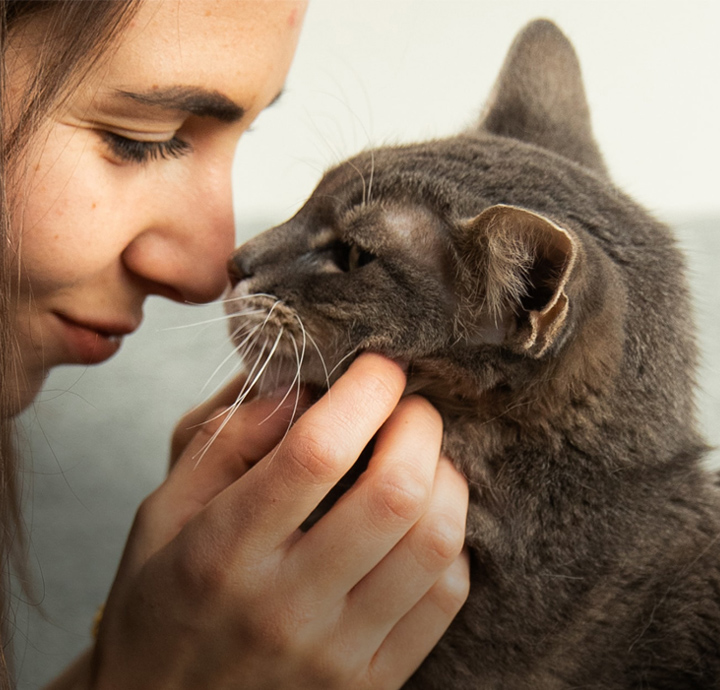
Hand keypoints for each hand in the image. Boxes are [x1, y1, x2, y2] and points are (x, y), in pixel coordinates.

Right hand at [91, 353, 469, 688]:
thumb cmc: (162, 603)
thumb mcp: (160, 512)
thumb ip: (223, 441)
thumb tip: (300, 387)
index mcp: (222, 551)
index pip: (316, 453)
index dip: (363, 393)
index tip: (379, 367)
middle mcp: (286, 606)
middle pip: (395, 492)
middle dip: (419, 425)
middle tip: (409, 406)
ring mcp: (337, 653)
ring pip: (435, 542)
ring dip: (446, 477)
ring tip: (423, 456)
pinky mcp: (373, 682)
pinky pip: (445, 595)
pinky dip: (450, 540)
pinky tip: (422, 520)